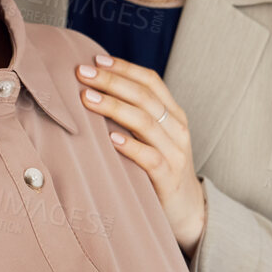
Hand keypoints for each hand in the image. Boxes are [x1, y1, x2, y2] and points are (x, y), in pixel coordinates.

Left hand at [76, 54, 205, 254]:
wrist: (189, 211)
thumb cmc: (161, 169)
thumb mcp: (153, 138)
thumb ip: (134, 116)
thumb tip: (93, 91)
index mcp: (173, 114)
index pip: (151, 81)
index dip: (124, 68)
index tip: (96, 60)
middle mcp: (177, 129)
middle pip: (144, 96)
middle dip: (112, 81)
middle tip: (82, 74)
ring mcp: (175, 153)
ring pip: (145, 122)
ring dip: (114, 107)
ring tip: (87, 99)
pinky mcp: (168, 178)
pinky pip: (149, 157)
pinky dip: (129, 145)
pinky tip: (110, 138)